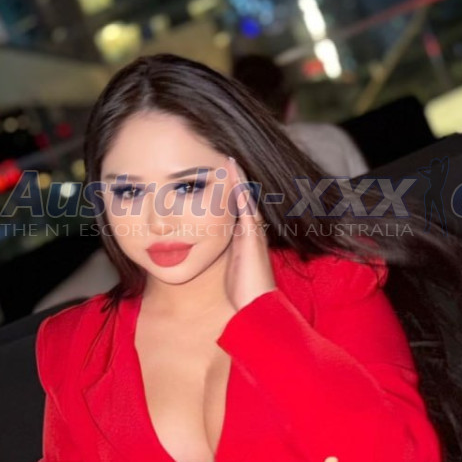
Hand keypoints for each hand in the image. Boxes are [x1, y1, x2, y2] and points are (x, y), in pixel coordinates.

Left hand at [224, 158, 275, 312]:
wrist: (256, 304)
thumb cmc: (242, 290)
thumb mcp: (231, 268)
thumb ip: (226, 256)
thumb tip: (204, 250)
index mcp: (245, 237)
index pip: (237, 208)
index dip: (230, 192)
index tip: (219, 173)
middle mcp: (252, 230)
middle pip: (243, 199)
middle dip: (235, 180)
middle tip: (225, 157)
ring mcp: (254, 230)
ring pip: (246, 197)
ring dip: (238, 178)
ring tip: (229, 158)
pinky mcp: (252, 233)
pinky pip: (246, 204)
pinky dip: (240, 187)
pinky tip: (232, 172)